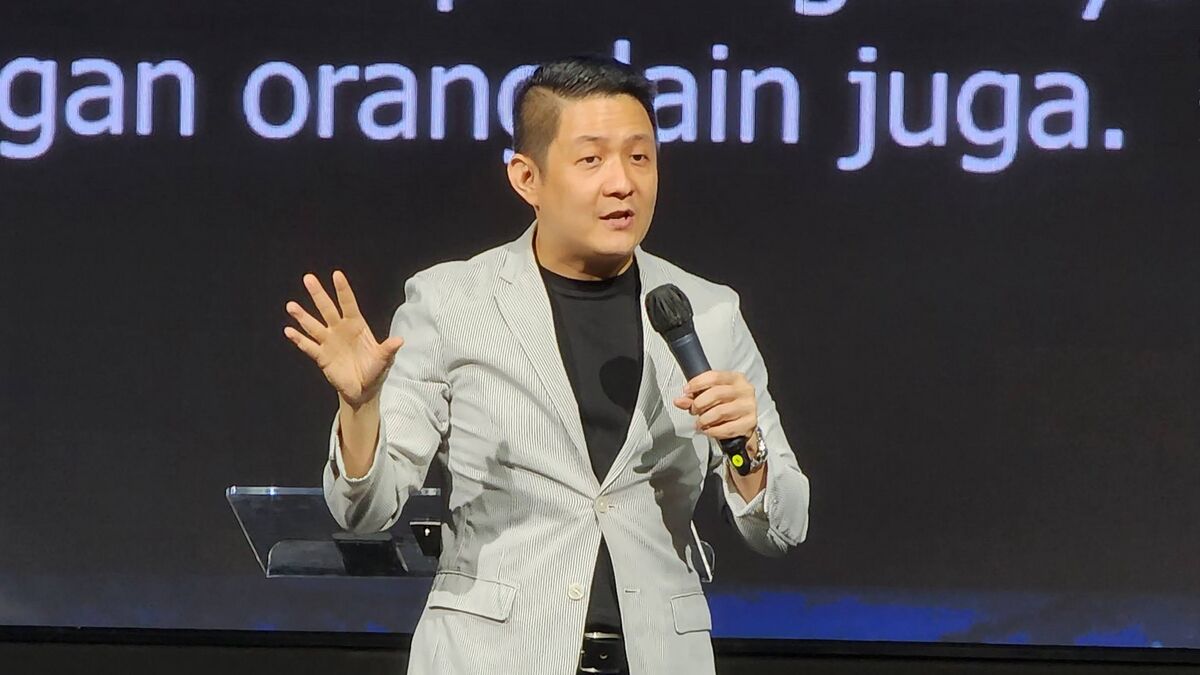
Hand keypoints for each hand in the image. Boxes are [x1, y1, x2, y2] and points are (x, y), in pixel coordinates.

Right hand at [283, 270, 403, 407]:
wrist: (363, 391)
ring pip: (313, 325)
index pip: (348, 304)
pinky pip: (308, 346)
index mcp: (356, 326)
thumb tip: (399, 340)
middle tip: (309, 278)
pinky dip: (299, 339)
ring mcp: (329, 342)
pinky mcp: (321, 356)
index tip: (336, 275)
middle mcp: (340, 330)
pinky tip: (289, 331)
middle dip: (318, 294)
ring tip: (291, 306)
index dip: (343, 290)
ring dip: (302, 316)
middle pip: (327, 309)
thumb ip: (388, 349)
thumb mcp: (384, 360)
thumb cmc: (375, 371)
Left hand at [672, 370, 757, 444]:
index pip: (714, 376)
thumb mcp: (710, 396)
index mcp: (735, 378)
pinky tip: (708, 430)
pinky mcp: (750, 423)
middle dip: (699, 403)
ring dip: (705, 419)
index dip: (697, 383)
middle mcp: (744, 390)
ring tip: (700, 422)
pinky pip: (727, 428)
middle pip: (716, 393)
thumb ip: (693, 398)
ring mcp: (749, 406)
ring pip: (720, 412)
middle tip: (694, 410)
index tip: (686, 391)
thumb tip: (679, 401)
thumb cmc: (726, 405)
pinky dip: (713, 431)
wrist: (743, 423)